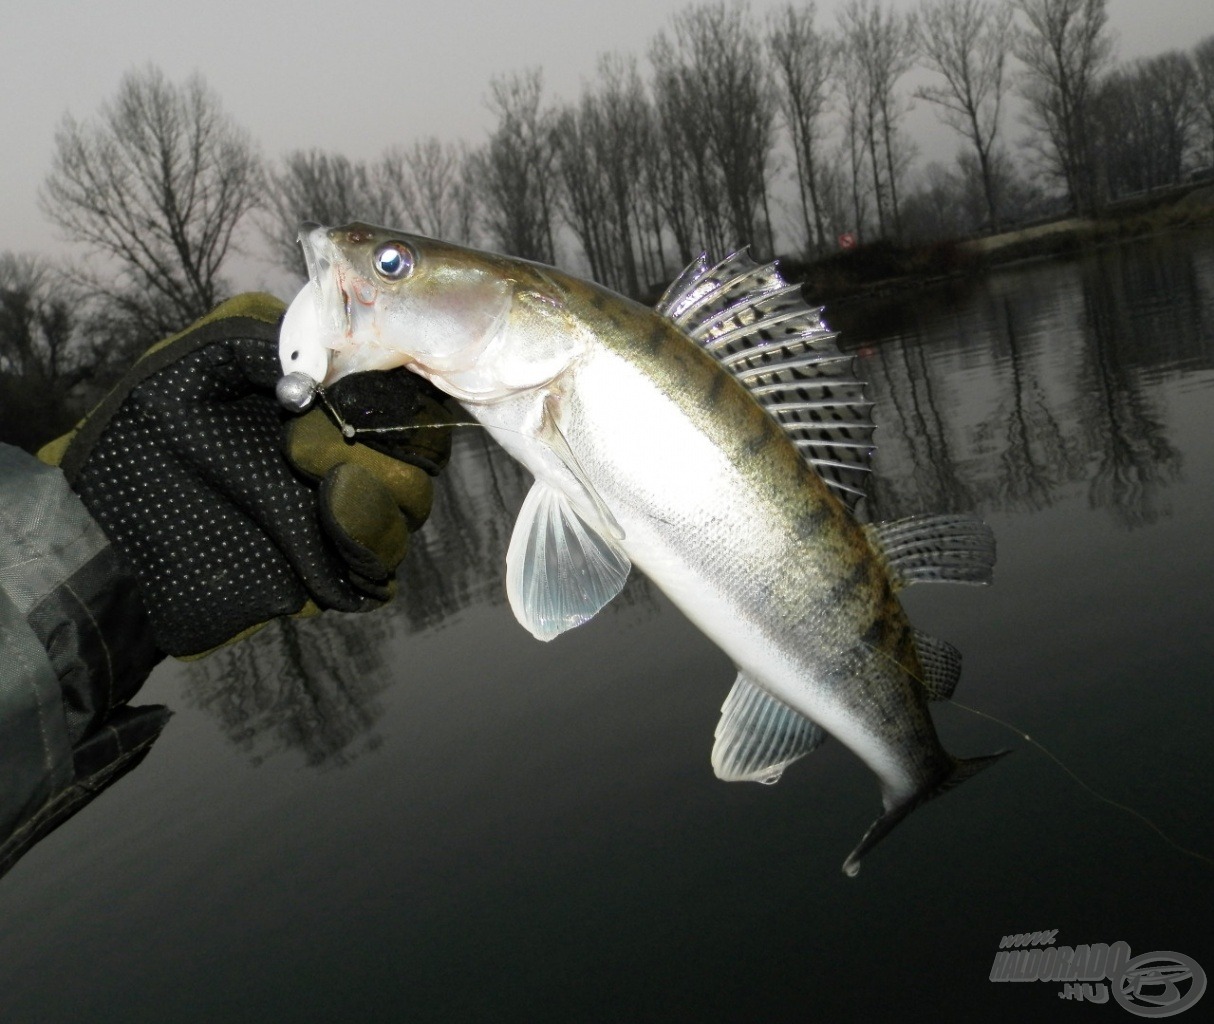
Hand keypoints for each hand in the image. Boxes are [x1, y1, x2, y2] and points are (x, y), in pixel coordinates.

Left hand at [38, 293, 451, 656]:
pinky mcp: (330, 575)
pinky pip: (383, 569)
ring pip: (411, 508)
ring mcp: (340, 517)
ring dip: (377, 498)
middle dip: (390, 447)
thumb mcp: (197, 360)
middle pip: (422, 452)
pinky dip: (367, 548)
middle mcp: (343, 456)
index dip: (401, 392)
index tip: (363, 396)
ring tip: (321, 496)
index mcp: (323, 402)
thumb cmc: (139, 438)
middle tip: (309, 448)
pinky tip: (326, 533)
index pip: (403, 391)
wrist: (104, 537)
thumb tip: (334, 348)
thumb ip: (267, 340)